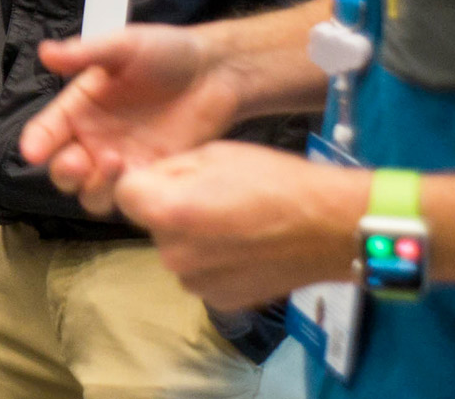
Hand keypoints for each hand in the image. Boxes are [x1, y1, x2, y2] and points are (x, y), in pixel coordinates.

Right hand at [18, 24, 244, 214]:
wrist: (215, 72)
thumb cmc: (166, 52)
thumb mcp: (123, 45)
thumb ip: (85, 53)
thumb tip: (46, 52)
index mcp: (79, 108)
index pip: (46, 131)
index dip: (36, 143)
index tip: (32, 151)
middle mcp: (94, 140)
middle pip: (63, 171)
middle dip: (64, 172)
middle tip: (77, 162)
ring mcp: (122, 162)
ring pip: (93, 193)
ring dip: (95, 187)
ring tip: (115, 163)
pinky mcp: (151, 177)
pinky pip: (131, 199)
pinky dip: (130, 197)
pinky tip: (141, 177)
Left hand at [112, 141, 364, 309]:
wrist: (331, 227)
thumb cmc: (277, 181)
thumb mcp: (215, 154)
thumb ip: (171, 170)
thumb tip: (149, 181)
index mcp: (168, 213)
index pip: (123, 194)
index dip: (145, 180)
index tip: (172, 177)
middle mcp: (172, 254)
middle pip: (153, 224)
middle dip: (172, 209)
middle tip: (215, 197)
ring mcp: (195, 283)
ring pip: (177, 249)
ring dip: (193, 237)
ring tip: (236, 223)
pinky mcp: (218, 301)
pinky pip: (200, 273)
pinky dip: (214, 262)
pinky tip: (245, 247)